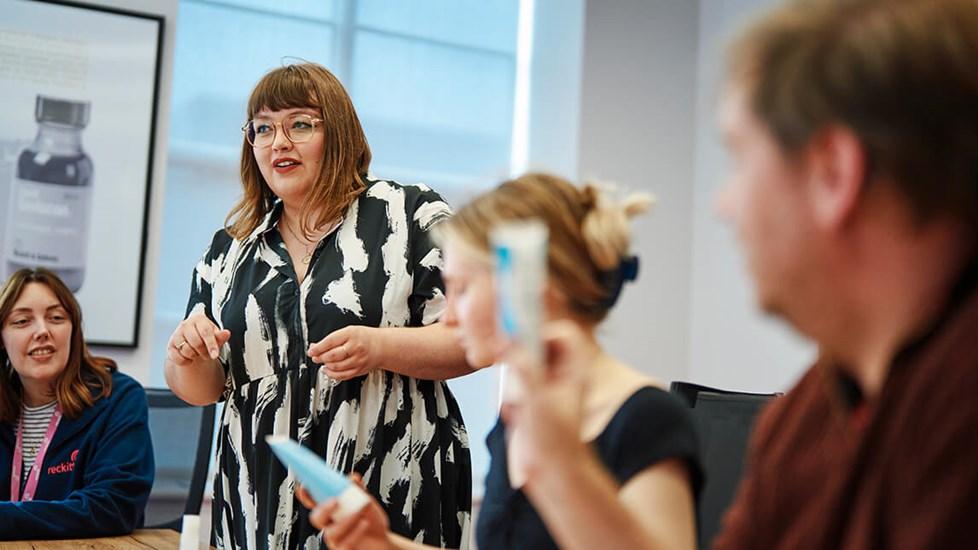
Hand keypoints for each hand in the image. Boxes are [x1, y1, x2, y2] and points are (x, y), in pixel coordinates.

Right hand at [166, 313, 229, 365]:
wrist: (192, 343)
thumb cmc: (206, 337)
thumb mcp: (215, 336)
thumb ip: (220, 336)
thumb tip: (226, 333)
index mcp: (199, 319)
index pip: (205, 332)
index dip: (211, 344)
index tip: (215, 355)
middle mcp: (186, 325)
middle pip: (196, 342)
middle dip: (203, 352)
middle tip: (207, 354)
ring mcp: (176, 335)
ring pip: (186, 350)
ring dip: (194, 356)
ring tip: (198, 353)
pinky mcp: (170, 346)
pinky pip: (177, 358)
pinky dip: (185, 361)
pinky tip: (189, 358)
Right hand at [296, 475, 391, 549]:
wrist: (381, 540)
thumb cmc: (370, 521)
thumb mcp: (366, 501)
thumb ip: (358, 489)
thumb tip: (353, 478)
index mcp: (331, 510)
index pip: (313, 502)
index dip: (306, 495)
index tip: (305, 486)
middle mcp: (330, 524)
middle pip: (316, 518)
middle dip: (323, 508)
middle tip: (335, 499)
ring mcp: (335, 539)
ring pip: (330, 532)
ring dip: (346, 519)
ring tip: (360, 510)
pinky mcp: (343, 549)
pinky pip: (345, 544)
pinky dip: (355, 532)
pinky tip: (364, 523)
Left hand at [308, 325, 383, 380]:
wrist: (382, 346)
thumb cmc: (365, 337)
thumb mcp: (350, 331)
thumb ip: (333, 339)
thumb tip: (316, 346)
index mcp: (352, 334)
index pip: (330, 342)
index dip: (318, 348)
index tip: (311, 350)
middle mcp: (355, 347)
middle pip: (332, 355)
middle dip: (320, 357)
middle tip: (315, 356)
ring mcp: (358, 360)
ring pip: (336, 367)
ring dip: (326, 366)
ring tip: (322, 362)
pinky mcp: (359, 370)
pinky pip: (342, 375)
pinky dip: (332, 374)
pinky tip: (328, 370)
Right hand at [502, 321, 590, 480]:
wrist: (551, 475)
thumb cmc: (556, 443)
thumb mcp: (537, 401)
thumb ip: (522, 367)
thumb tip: (506, 339)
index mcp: (575, 370)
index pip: (562, 333)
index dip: (541, 332)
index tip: (518, 342)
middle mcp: (561, 375)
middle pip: (535, 345)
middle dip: (519, 362)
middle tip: (513, 378)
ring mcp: (545, 386)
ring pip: (519, 366)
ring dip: (512, 384)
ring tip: (518, 406)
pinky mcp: (530, 399)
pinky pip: (511, 385)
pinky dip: (507, 397)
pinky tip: (514, 416)